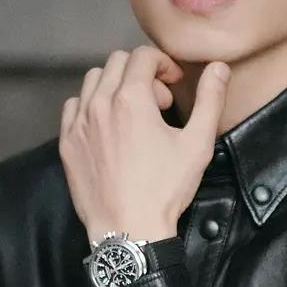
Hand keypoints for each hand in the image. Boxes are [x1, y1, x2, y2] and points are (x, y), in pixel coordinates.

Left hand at [58, 45, 230, 243]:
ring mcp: (79, 123)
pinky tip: (108, 125)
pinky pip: (73, 106)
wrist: (129, 230)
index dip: (163, 63)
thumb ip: (210, 100)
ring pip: (92, 80)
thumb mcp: (197, 144)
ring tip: (133, 111)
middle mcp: (100, 104)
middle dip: (142, 73)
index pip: (143, 56)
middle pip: (117, 62)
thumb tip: (219, 67)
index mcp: (131, 99)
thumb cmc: (165, 190)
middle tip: (159, 102)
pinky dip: (91, 105)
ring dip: (115, 85)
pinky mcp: (68, 142)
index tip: (174, 83)